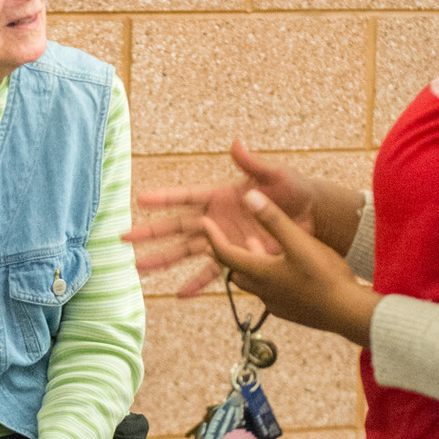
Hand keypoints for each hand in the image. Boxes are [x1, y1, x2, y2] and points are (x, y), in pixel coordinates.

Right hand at [126, 141, 360, 297]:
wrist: (313, 216)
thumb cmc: (294, 190)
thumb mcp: (276, 176)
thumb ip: (254, 164)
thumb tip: (237, 144)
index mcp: (221, 196)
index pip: (186, 196)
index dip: (164, 198)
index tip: (140, 200)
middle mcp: (216, 218)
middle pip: (176, 227)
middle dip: (150, 234)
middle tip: (124, 239)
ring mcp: (223, 239)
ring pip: (186, 252)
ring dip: (163, 261)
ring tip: (139, 271)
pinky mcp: (236, 256)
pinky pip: (213, 273)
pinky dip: (197, 283)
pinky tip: (180, 294)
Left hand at [201, 190, 381, 346]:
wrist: (348, 313)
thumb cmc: (324, 276)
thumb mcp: (298, 241)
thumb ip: (272, 219)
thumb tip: (248, 195)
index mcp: (260, 272)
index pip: (224, 254)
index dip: (212, 238)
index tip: (205, 224)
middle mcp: (263, 291)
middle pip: (235, 271)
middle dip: (227, 253)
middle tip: (223, 238)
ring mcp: (276, 304)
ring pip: (253, 282)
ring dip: (250, 263)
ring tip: (256, 245)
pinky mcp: (290, 311)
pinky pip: (270, 291)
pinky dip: (267, 276)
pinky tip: (282, 269)